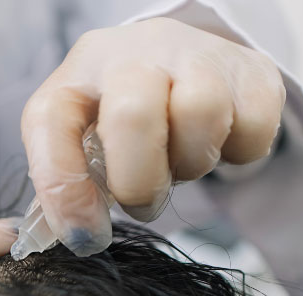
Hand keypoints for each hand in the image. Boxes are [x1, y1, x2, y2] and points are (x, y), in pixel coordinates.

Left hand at [21, 17, 285, 254]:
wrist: (185, 63)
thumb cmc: (123, 112)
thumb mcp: (82, 135)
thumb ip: (69, 181)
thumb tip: (79, 237)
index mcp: (80, 71)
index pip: (50, 123)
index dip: (65, 193)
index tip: (87, 237)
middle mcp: (134, 52)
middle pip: (134, 114)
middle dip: (139, 183)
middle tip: (142, 201)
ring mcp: (197, 55)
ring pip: (200, 112)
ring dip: (192, 163)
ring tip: (181, 160)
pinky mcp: (251, 72)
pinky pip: (252, 128)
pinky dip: (238, 153)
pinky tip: (219, 142)